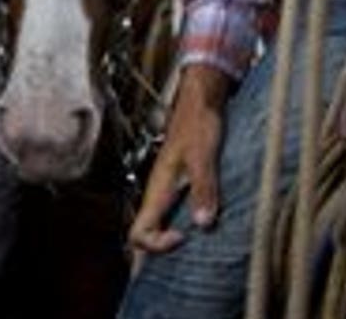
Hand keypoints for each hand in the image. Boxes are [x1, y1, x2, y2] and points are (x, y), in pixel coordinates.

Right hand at [127, 65, 229, 257]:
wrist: (201, 98)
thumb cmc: (199, 121)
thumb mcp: (204, 155)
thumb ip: (204, 188)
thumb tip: (203, 224)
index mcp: (158, 188)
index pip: (137, 233)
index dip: (157, 244)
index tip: (183, 236)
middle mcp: (158, 191)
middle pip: (145, 233)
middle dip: (163, 248)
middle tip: (191, 245)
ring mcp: (167, 187)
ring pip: (158, 223)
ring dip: (174, 235)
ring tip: (201, 237)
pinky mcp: (180, 181)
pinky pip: (173, 212)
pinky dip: (186, 222)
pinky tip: (208, 219)